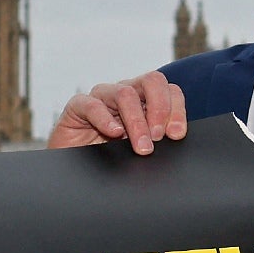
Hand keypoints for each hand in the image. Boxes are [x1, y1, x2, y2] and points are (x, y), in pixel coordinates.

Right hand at [52, 73, 188, 153]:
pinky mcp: (78, 106)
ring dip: (137, 121)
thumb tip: (176, 138)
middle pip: (152, 81)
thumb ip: (156, 139)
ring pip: (125, 94)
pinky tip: (114, 133)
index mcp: (145, 101)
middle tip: (159, 137)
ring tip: (142, 147)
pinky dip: (105, 119)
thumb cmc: (111, 158)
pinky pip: (92, 105)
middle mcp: (125, 94)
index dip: (177, 109)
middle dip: (160, 108)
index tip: (177, 134)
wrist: (77, 171)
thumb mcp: (139, 148)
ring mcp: (102, 97)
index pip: (169, 91)